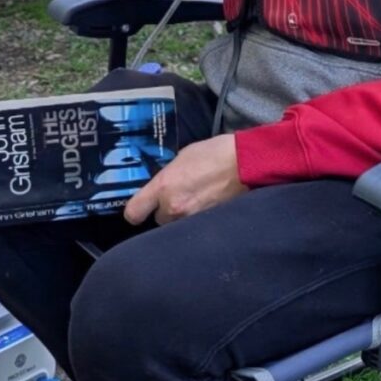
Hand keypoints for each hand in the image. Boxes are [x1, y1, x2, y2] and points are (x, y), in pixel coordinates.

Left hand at [123, 134, 246, 225]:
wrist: (246, 163)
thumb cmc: (216, 153)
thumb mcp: (184, 157)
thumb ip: (169, 175)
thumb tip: (165, 184)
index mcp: (164, 186)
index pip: (134, 213)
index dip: (136, 212)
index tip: (142, 208)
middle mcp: (174, 207)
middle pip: (158, 220)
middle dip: (166, 211)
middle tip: (179, 197)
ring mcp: (191, 219)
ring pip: (176, 226)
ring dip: (182, 217)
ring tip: (196, 201)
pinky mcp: (207, 225)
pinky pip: (193, 227)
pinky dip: (197, 220)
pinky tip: (207, 206)